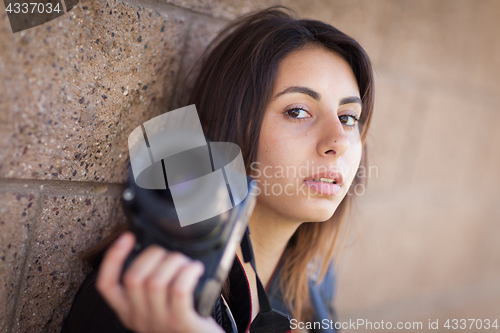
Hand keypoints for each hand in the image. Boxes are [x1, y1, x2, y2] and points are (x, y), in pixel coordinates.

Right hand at [96, 232, 224, 332]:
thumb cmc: (184, 319)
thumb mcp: (158, 304)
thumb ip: (151, 283)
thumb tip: (155, 249)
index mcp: (129, 311)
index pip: (106, 285)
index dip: (112, 258)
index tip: (127, 237)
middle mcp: (140, 318)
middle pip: (133, 278)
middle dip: (152, 255)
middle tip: (170, 254)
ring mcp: (160, 322)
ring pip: (155, 282)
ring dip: (173, 263)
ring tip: (187, 263)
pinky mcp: (182, 323)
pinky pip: (179, 291)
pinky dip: (188, 273)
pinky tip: (195, 269)